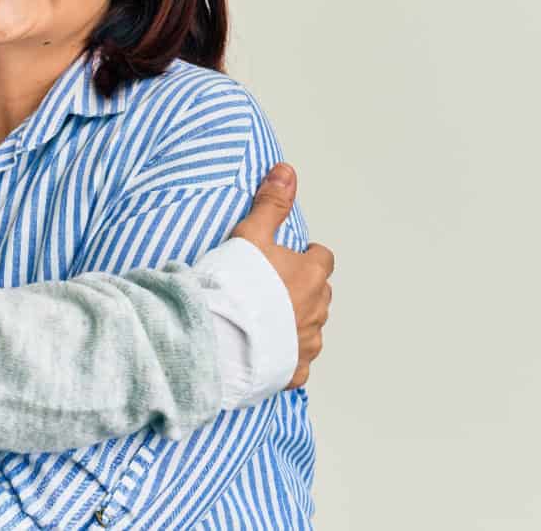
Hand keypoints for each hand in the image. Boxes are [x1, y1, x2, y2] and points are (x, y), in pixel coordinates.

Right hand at [227, 162, 334, 388]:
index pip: (322, 260)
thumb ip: (271, 204)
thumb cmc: (234, 286)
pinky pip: (297, 362)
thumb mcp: (250, 234)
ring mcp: (307, 342)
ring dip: (294, 323)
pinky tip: (263, 350)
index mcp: (312, 275)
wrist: (218, 336)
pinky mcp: (293, 369)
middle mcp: (317, 310)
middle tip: (267, 288)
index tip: (282, 259)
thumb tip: (286, 172)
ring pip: (310, 327)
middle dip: (300, 290)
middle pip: (319, 294)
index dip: (304, 257)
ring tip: (262, 320)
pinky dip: (285, 356)